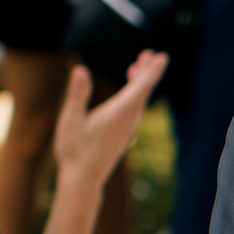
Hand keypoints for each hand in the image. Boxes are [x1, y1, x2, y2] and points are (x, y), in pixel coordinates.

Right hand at [51, 52, 166, 189]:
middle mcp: (129, 119)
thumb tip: (81, 70)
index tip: (162, 56)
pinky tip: (129, 91)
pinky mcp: (124, 133)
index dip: (152, 70)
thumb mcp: (71, 120)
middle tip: (151, 54)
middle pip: (143, 90)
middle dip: (147, 71)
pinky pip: (134, 108)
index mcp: (119, 112)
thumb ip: (78, 94)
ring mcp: (128, 127)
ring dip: (140, 81)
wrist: (83, 179)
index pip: (141, 86)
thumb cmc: (74, 150)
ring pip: (139, 99)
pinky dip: (134, 94)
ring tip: (138, 64)